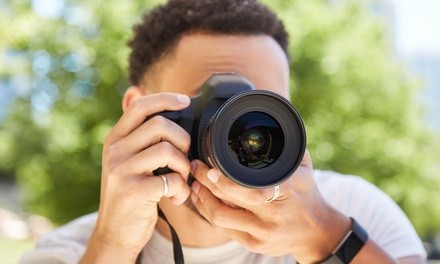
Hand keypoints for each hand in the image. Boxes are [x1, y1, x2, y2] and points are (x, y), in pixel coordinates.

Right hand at [81, 92, 191, 262]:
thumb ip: (142, 140)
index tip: (185, 100)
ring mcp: (122, 170)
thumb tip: (171, 113)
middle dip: (183, 140)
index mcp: (115, 139)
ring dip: (184, 167)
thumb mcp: (128, 162)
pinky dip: (182, 190)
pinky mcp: (133, 191)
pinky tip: (176, 198)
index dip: (165, 99)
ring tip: (181, 181)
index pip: (139, 106)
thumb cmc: (130, 194)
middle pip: (160, 125)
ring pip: (168, 150)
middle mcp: (115, 151)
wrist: (114, 233)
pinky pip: (173, 179)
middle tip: (184, 159)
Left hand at [190, 150, 350, 262]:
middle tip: (195, 167)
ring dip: (202, 199)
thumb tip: (270, 124)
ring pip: (220, 218)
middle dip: (204, 183)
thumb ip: (286, 147)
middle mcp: (272, 215)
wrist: (317, 231)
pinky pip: (223, 229)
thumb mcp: (302, 166)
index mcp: (285, 192)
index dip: (223, 181)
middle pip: (227, 202)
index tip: (208, 167)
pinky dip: (208, 212)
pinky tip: (201, 200)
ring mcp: (262, 233)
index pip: (248, 188)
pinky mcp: (254, 244)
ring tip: (194, 183)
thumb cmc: (307, 194)